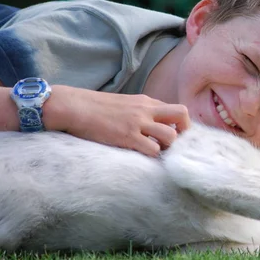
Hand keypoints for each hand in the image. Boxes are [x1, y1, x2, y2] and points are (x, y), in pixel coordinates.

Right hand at [44, 85, 190, 156]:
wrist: (74, 106)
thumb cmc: (96, 107)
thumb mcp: (125, 103)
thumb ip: (142, 111)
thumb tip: (153, 124)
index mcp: (147, 101)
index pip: (177, 110)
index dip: (181, 125)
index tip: (176, 137)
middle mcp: (146, 110)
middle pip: (182, 114)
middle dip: (185, 132)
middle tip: (175, 145)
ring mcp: (138, 123)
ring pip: (171, 136)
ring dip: (169, 148)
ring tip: (158, 154)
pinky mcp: (127, 136)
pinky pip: (152, 149)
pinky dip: (153, 156)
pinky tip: (145, 158)